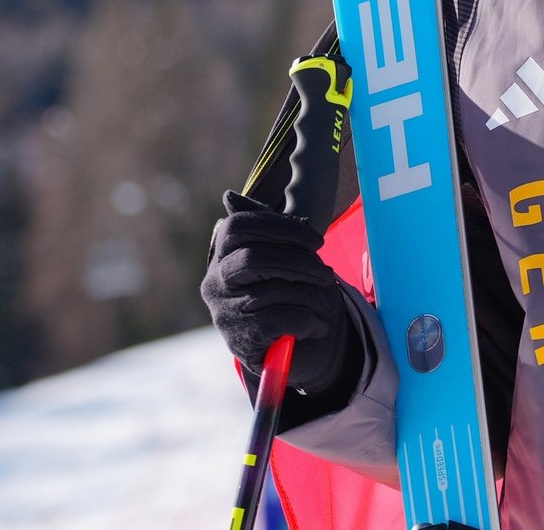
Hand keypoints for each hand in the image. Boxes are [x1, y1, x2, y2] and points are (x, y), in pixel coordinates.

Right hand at [200, 191, 357, 394]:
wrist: (281, 348)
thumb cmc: (282, 291)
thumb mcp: (276, 258)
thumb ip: (262, 229)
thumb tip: (229, 196)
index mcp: (222, 254)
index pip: (238, 226)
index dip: (280, 227)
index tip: (317, 240)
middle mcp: (214, 281)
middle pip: (254, 257)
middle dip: (299, 263)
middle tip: (328, 274)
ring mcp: (223, 311)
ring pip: (272, 291)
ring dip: (309, 296)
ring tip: (325, 302)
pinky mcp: (239, 338)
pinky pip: (280, 320)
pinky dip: (307, 320)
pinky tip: (317, 325)